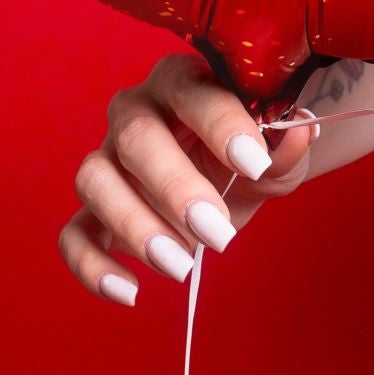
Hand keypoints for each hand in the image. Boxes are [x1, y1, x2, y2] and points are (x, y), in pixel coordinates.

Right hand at [58, 52, 320, 307]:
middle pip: (135, 136)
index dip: (221, 125)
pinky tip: (131, 291)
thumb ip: (287, 145)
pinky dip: (93, 267)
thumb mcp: (277, 153)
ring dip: (135, 226)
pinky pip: (74, 234)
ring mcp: (107, 160)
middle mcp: (133, 112)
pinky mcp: (93, 210)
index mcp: (182, 82)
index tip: (254, 163)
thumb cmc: (246, 155)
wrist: (228, 177)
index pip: (193, 92)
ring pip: (95, 180)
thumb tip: (299, 132)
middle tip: (217, 233)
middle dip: (176, 187)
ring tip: (180, 266)